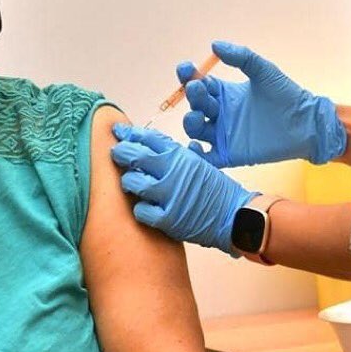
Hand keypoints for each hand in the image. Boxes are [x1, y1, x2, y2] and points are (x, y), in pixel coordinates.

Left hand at [111, 124, 254, 252]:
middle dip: (121, 152)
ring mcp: (168, 195)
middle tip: (116, 153)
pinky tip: (143, 206)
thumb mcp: (198, 162)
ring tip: (130, 182)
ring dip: (128, 181)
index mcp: (180, 155)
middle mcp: (172, 172)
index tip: (119, 132)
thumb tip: (152, 141)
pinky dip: (139, 208)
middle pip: (135, 156)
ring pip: (132, 182)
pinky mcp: (168, 219)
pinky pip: (141, 210)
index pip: (148, 138)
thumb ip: (175, 153)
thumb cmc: (216, 189)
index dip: (130, 134)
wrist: (234, 216)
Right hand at [178, 41, 346, 167]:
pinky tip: (195, 146)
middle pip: (196, 104)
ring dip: (190, 121)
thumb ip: (242, 57)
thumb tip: (215, 45)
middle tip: (198, 88)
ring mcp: (224, 134)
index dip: (188, 76)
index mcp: (225, 93)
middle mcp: (221, 113)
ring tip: (197, 116)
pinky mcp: (230, 154)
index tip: (186, 69)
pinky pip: (207, 157)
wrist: (306, 123)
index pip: (198, 83)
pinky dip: (196, 154)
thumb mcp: (263, 70)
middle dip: (192, 95)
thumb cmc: (287, 95)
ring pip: (196, 129)